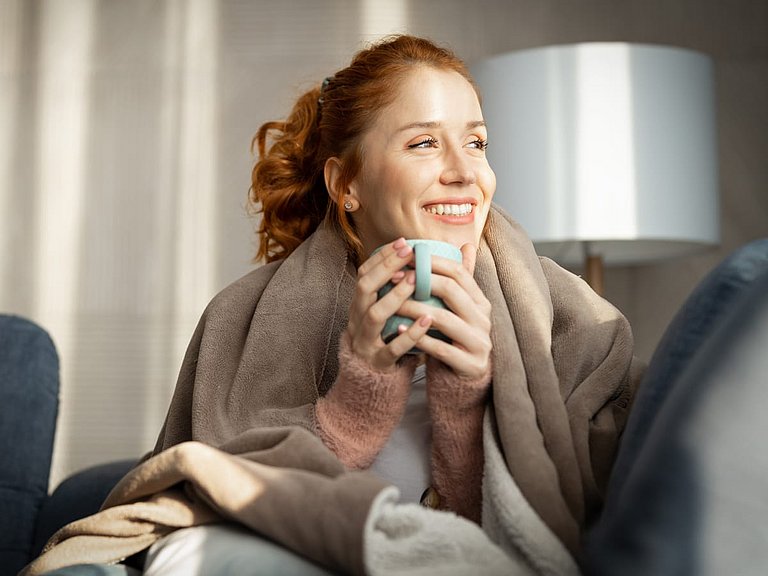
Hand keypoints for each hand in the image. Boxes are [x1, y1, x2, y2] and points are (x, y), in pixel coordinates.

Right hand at [344, 238, 434, 370]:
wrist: (371, 385)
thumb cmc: (384, 341)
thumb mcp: (386, 315)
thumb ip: (398, 290)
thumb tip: (420, 260)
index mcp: (359, 307)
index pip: (364, 274)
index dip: (381, 258)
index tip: (402, 242)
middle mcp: (357, 321)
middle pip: (364, 288)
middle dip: (386, 268)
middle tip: (410, 254)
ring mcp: (365, 342)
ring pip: (375, 316)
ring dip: (396, 296)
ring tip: (416, 282)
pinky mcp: (378, 363)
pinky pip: (392, 348)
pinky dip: (409, 334)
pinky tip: (426, 320)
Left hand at [398, 244, 491, 378]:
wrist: (466, 376)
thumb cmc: (456, 336)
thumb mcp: (461, 307)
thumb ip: (461, 280)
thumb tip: (466, 245)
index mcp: (481, 302)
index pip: (459, 273)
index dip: (432, 262)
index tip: (407, 257)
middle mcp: (483, 319)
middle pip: (452, 291)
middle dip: (421, 281)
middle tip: (395, 277)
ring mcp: (479, 342)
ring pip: (444, 319)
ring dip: (415, 308)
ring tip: (394, 304)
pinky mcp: (470, 364)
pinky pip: (441, 348)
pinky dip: (419, 337)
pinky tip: (401, 329)